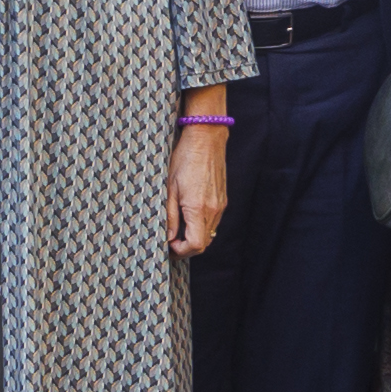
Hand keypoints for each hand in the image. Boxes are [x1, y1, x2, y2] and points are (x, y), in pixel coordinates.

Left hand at [168, 115, 227, 257]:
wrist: (206, 140)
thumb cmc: (184, 159)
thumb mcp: (169, 188)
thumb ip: (170, 215)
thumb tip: (168, 236)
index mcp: (198, 209)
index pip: (196, 245)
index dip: (181, 251)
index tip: (168, 248)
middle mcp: (214, 210)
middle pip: (204, 242)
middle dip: (186, 248)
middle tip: (169, 243)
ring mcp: (220, 205)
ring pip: (209, 233)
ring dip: (193, 237)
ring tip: (176, 231)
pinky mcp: (222, 199)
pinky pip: (213, 221)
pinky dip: (200, 226)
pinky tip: (187, 218)